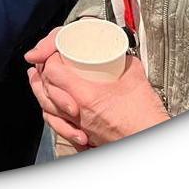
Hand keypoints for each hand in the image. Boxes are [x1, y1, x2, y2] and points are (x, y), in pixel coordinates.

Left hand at [24, 27, 167, 146]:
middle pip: (45, 91)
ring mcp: (80, 126)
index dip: (48, 58)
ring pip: (48, 109)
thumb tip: (116, 51)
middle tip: (40, 63)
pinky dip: (50, 113)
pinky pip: (58, 125)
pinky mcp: (84, 135)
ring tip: (37, 81)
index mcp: (86, 95)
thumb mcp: (134, 76)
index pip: (52, 72)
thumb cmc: (144, 115)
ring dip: (40, 93)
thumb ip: (121, 59)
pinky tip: (49, 106)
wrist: (150, 137)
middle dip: (39, 75)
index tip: (52, 52)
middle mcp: (78, 113)